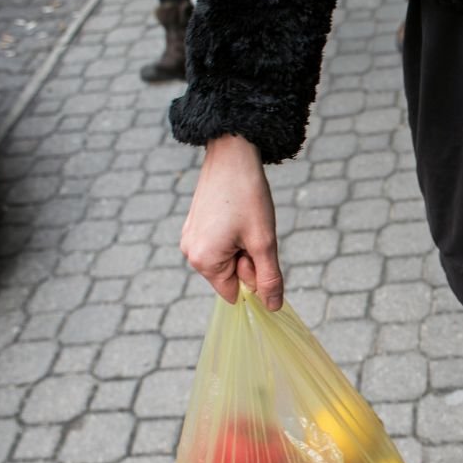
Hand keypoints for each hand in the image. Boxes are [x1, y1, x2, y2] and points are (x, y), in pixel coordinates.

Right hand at [180, 134, 283, 309]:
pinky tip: (237, 213)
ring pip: (227, 259)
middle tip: (253, 230)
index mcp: (203, 261)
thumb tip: (273, 308)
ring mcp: (190, 238)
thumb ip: (269, 279)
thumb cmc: (248, 197)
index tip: (257, 250)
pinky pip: (220, 244)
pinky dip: (235, 235)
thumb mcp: (264, 242)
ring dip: (243, 247)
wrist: (232, 154)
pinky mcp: (194, 225)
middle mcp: (190, 253)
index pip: (234, 294)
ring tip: (245, 219)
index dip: (253, 278)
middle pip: (230, 276)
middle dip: (248, 259)